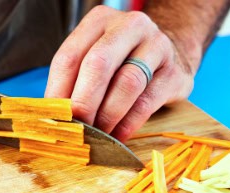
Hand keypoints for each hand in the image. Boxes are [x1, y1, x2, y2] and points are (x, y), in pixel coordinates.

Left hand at [45, 6, 194, 141]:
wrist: (172, 56)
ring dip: (107, 116)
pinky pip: (147, 102)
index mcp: (100, 20)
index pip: (70, 56)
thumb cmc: (124, 61)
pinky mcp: (175, 73)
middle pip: (99, 65)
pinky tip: (118, 136)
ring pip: (126, 84)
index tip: (54, 117)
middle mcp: (130, 26)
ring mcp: (157, 46)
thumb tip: (56, 115)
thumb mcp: (98, 58)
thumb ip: (77, 79)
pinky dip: (128, 124)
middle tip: (75, 128)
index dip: (58, 90)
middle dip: (83, 103)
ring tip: (97, 135)